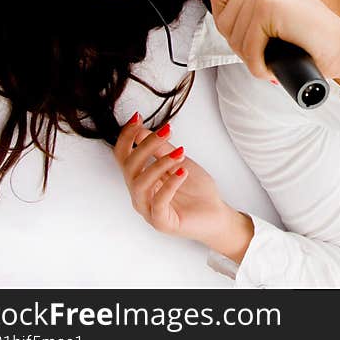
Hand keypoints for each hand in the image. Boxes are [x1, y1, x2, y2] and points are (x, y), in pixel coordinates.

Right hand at [113, 114, 238, 248]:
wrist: (216, 214)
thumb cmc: (196, 189)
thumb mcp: (179, 162)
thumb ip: (161, 149)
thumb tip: (140, 129)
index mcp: (141, 179)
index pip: (123, 157)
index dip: (126, 137)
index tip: (137, 117)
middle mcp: (140, 194)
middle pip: (130, 168)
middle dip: (146, 146)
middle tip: (167, 132)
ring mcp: (148, 210)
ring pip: (140, 184)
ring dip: (159, 164)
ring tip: (180, 154)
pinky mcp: (161, 222)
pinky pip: (158, 203)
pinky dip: (169, 186)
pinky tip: (182, 173)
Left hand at [208, 0, 339, 81]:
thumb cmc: (313, 40)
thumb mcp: (278, 14)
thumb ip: (253, 9)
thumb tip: (221, 22)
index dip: (228, 25)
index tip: (249, 40)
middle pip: (223, 18)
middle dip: (240, 45)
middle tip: (265, 55)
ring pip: (233, 35)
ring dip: (251, 58)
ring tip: (273, 61)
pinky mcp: (269, 4)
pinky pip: (247, 46)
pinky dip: (258, 65)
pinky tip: (275, 66)